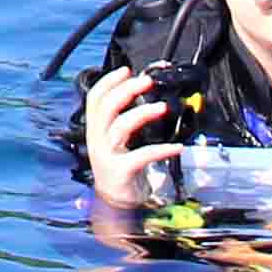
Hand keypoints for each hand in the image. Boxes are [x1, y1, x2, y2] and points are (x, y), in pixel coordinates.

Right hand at [77, 65, 171, 207]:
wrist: (116, 201)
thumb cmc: (122, 166)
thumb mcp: (117, 140)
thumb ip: (125, 119)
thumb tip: (145, 93)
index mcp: (96, 129)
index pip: (94, 98)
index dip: (109, 81)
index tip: (127, 69)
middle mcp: (97, 139)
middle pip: (106, 107)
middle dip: (127, 90)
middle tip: (147, 80)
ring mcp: (107, 155)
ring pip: (120, 127)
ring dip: (142, 112)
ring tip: (163, 107)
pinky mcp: (121, 171)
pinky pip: (141, 155)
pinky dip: (161, 149)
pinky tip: (177, 146)